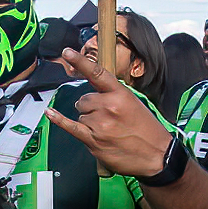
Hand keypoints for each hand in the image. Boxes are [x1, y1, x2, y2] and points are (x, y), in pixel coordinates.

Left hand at [44, 48, 171, 177]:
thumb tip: (95, 92)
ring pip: (80, 115)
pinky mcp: (93, 141)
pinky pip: (70, 126)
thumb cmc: (147, 129)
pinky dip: (59, 120)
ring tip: (108, 130)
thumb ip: (113, 95)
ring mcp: (99, 124)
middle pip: (83, 100)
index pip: (97, 73)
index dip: (80, 61)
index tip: (67, 52)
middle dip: (90, 107)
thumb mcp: (134, 104)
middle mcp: (108, 107)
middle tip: (107, 118)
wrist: (157, 156)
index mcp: (121, 94)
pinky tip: (50, 113)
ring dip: (89, 121)